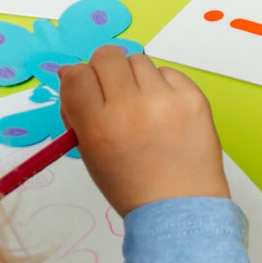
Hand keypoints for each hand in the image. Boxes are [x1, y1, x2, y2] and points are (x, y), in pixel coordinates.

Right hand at [56, 46, 226, 215]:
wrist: (179, 206)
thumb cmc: (130, 184)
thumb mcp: (90, 153)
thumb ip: (77, 112)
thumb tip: (69, 72)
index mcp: (98, 126)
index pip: (77, 74)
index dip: (80, 78)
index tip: (89, 91)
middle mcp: (130, 107)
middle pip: (108, 56)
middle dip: (107, 71)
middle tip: (116, 93)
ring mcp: (164, 99)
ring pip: (139, 60)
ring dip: (136, 78)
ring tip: (145, 108)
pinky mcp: (193, 97)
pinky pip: (169, 72)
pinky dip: (164, 87)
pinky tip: (166, 112)